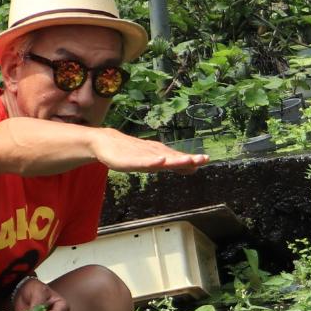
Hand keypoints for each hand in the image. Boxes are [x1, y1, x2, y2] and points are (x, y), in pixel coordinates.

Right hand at [92, 128, 208, 173]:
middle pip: (172, 157)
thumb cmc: (131, 151)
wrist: (105, 141)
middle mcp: (152, 153)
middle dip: (187, 159)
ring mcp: (140, 155)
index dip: (191, 159)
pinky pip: (141, 162)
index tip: (206, 159)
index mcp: (159, 153)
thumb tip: (193, 168)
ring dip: (174, 159)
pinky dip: (152, 161)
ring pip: (159, 158)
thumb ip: (171, 164)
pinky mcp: (127, 160)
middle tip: (203, 159)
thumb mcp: (154, 159)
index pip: (178, 157)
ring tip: (188, 160)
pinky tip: (160, 161)